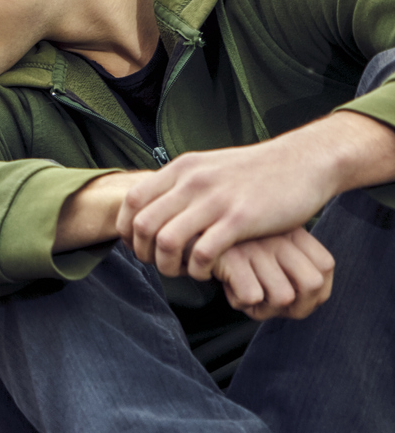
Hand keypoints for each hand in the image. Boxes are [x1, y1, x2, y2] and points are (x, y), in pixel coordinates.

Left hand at [118, 119, 382, 279]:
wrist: (304, 161)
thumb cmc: (255, 172)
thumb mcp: (209, 166)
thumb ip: (181, 184)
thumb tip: (153, 204)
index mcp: (182, 168)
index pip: (132, 201)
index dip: (128, 229)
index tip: (140, 245)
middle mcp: (193, 182)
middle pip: (143, 225)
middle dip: (144, 253)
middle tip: (160, 263)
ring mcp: (216, 200)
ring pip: (167, 242)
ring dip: (168, 265)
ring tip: (182, 271)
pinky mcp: (241, 219)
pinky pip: (202, 253)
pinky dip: (197, 269)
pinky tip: (207, 271)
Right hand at [210, 227, 334, 320]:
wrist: (186, 227)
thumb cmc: (228, 243)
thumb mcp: (265, 243)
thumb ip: (290, 263)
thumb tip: (307, 302)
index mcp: (291, 232)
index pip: (325, 267)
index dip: (314, 291)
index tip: (292, 299)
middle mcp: (279, 238)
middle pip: (312, 285)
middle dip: (296, 307)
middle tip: (272, 306)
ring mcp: (257, 248)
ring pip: (283, 297)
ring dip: (264, 309)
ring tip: (246, 298)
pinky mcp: (233, 259)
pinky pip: (251, 297)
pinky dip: (239, 301)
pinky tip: (229, 289)